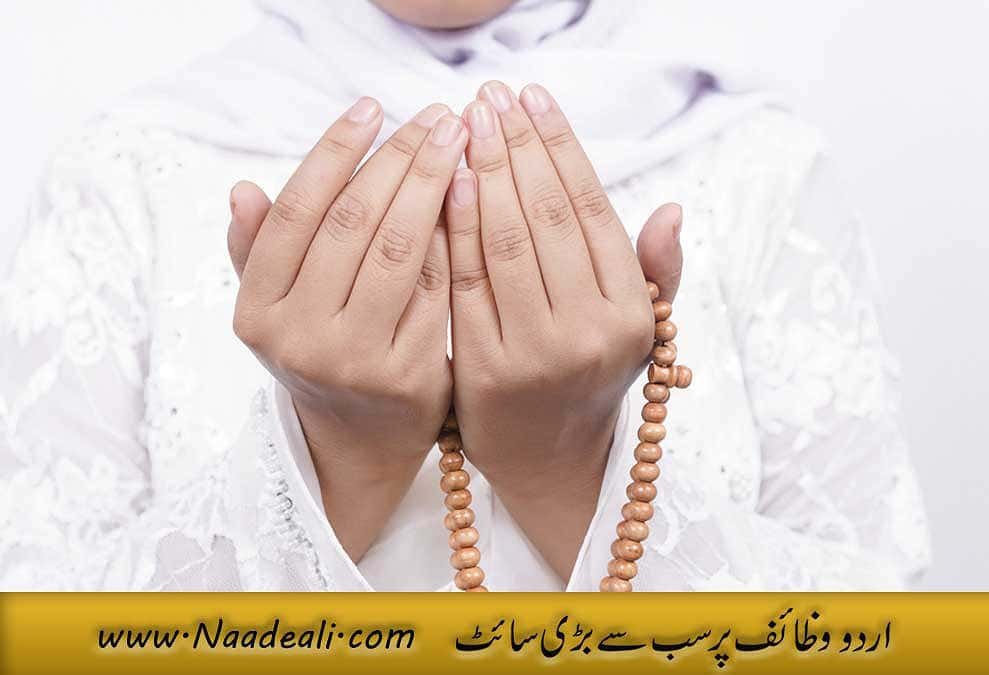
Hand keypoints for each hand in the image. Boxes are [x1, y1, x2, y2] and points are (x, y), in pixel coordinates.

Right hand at [227, 98, 467, 559]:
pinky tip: (473, 196)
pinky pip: (437, 288)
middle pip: (353, 223)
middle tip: (436, 116)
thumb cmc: (320, 354)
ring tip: (459, 142)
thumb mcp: (275, 310)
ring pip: (399, 250)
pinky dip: (454, 236)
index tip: (372, 107)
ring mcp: (354, 360)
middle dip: (399, 159)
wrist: (358, 443)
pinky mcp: (408, 376)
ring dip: (433, 186)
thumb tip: (243, 188)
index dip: (335, 151)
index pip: (298, 212)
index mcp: (257, 311)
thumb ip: (259, 252)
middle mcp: (298, 337)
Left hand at [445, 82, 682, 578]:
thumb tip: (671, 209)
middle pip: (547, 217)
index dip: (561, 147)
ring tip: (468, 122)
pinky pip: (466, 285)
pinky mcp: (485, 372)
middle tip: (493, 95)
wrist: (551, 463)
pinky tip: (448, 181)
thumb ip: (653, 272)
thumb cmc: (592, 380)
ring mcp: (536, 354)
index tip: (535, 99)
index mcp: (631, 313)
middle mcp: (590, 332)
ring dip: (485, 173)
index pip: (593, 210)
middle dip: (518, 146)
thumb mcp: (639, 331)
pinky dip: (457, 228)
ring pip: (506, 243)